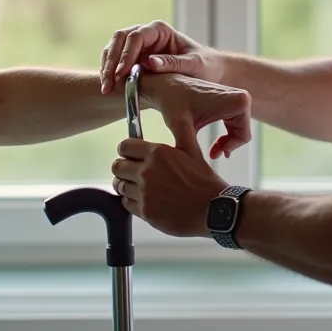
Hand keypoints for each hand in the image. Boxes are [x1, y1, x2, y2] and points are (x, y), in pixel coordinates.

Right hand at [99, 21, 224, 92]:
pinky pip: (115, 61)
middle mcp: (146, 34)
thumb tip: (149, 62)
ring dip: (107, 68)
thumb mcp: (193, 65)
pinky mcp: (133, 58)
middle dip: (112, 62)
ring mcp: (137, 45)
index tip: (122, 74)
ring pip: (113, 49)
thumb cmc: (204, 66)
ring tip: (106, 89)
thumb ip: (173, 63)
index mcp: (159, 30)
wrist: (206, 73)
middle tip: (108, 84)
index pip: (136, 36)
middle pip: (120, 40)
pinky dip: (110, 72)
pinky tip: (109, 87)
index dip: (126, 54)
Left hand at [111, 138, 227, 238]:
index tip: (129, 154)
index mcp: (158, 153)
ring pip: (120, 186)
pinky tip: (144, 200)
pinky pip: (126, 204)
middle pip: (117, 167)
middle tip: (130, 172)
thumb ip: (180, 134)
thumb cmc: (205, 183)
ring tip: (138, 187)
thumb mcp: (194, 152)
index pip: (125, 147)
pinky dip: (132, 201)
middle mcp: (147, 172)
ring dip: (127, 185)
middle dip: (122, 168)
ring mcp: (145, 193)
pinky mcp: (145, 212)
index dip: (126, 150)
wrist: (214, 210)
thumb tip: (177, 119)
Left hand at [144, 73, 250, 159]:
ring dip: (226, 141)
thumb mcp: (181, 128)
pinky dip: (225, 134)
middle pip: (242, 133)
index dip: (228, 148)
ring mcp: (238, 97)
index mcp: (238, 102)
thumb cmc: (172, 102)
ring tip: (211, 150)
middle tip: (212, 154)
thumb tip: (192, 171)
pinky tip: (213, 142)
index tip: (212, 154)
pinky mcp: (231, 99)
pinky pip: (235, 123)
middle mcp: (242, 97)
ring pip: (239, 130)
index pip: (243, 137)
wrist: (166, 84)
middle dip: (228, 145)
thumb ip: (189, 149)